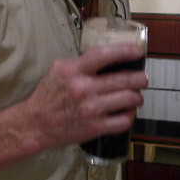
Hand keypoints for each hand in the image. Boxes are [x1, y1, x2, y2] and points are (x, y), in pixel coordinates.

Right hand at [23, 42, 147, 150]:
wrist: (36, 125)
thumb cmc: (47, 95)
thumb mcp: (58, 69)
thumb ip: (80, 62)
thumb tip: (105, 58)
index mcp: (74, 71)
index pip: (105, 55)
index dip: (125, 51)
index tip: (138, 51)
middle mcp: (85, 88)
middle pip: (124, 79)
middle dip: (140, 79)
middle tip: (143, 79)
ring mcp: (91, 109)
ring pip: (128, 99)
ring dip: (137, 97)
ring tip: (137, 96)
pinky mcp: (95, 127)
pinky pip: (123, 120)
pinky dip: (130, 115)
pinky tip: (128, 112)